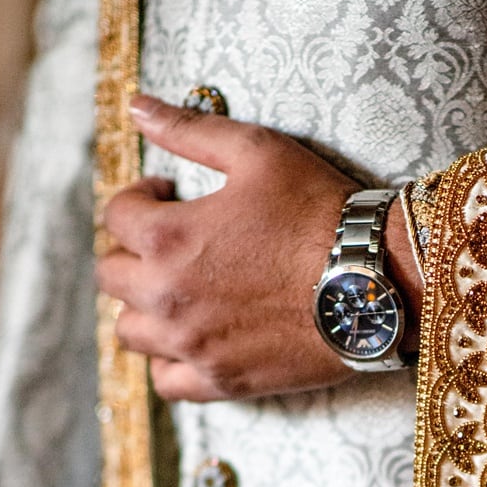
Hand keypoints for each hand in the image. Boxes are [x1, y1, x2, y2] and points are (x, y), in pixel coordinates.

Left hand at [97, 96, 423, 402]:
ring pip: (130, 331)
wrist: (375, 282)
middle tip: (172, 244)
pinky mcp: (222, 379)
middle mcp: (167, 295)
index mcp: (168, 236)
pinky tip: (190, 341)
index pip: (116, 215)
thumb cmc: (319, 212)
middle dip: (134, 251)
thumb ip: (188, 130)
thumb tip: (136, 104)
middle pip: (111, 276)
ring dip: (143, 307)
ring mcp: (193, 344)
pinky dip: (168, 363)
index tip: (169, 195)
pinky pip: (166, 382)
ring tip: (178, 292)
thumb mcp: (257, 152)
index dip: (140, 197)